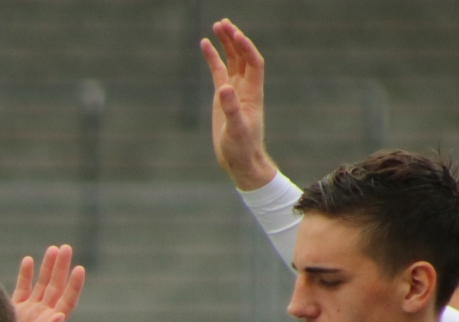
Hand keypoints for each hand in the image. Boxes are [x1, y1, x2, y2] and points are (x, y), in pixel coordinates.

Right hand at [11, 246, 85, 321]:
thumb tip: (59, 315)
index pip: (68, 300)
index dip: (74, 285)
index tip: (79, 269)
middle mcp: (44, 315)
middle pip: (56, 287)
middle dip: (60, 268)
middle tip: (65, 248)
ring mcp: (30, 311)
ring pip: (41, 284)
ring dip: (47, 268)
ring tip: (53, 249)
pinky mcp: (14, 311)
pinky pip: (22, 289)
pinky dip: (25, 275)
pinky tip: (28, 260)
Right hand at [202, 20, 277, 191]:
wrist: (240, 161)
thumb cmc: (241, 148)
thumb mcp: (235, 130)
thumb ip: (231, 109)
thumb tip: (224, 88)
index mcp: (252, 93)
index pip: (253, 63)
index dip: (246, 48)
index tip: (236, 35)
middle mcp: (245, 88)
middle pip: (242, 56)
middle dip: (234, 39)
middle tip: (223, 23)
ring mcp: (233, 91)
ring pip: (232, 60)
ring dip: (226, 44)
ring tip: (217, 26)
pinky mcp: (222, 97)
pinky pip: (219, 72)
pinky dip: (213, 58)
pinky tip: (205, 45)